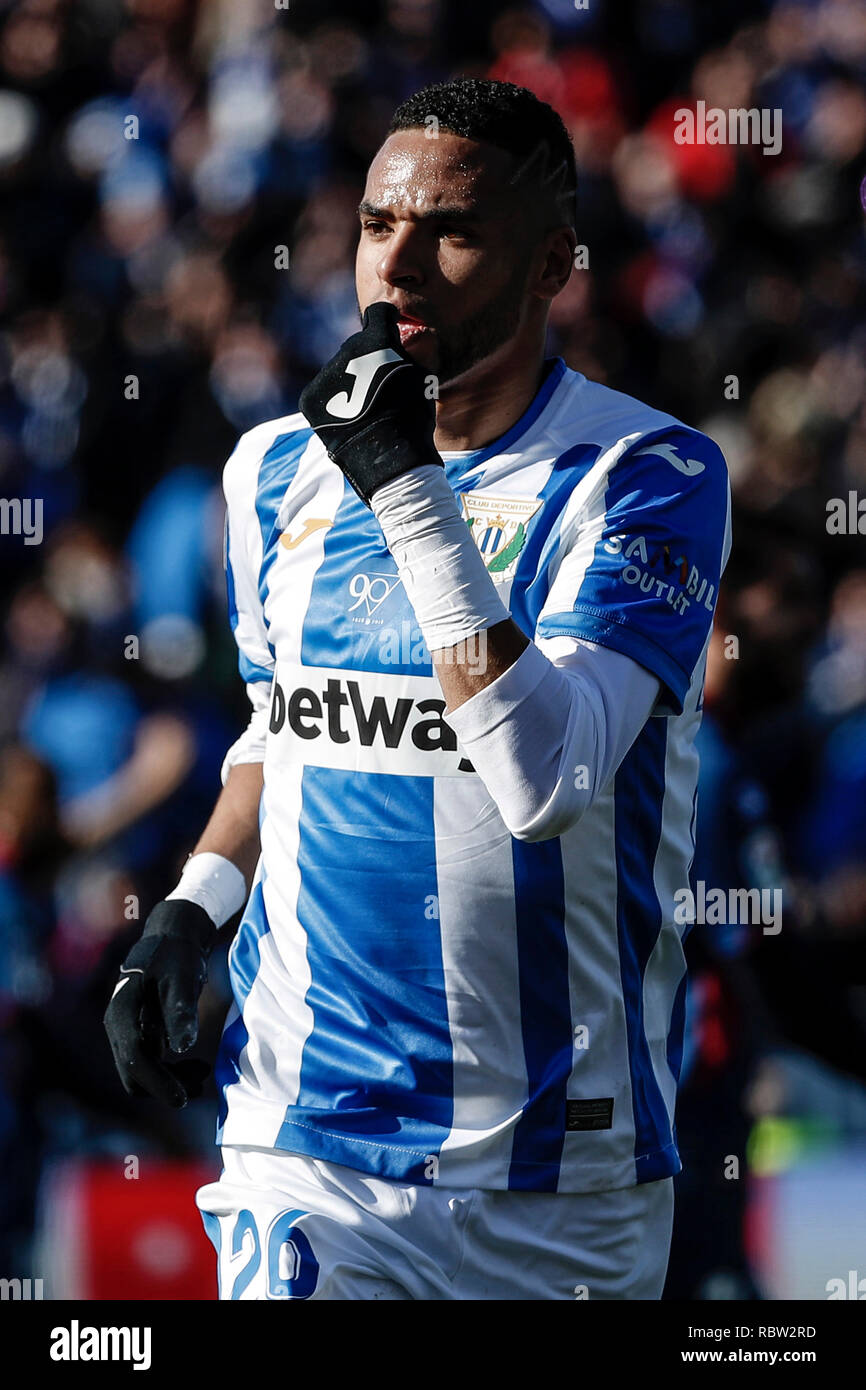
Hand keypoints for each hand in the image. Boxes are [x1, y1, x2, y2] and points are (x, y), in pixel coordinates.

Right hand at [104, 899, 215, 1106]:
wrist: (171, 938)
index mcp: (122, 1011)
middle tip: (200, 1082)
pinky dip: (169, 1071)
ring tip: (202, 1072)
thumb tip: (182, 1048)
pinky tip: (195, 1064)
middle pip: (133, 1073)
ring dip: (168, 1080)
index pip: (135, 1058)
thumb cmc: (177, 956)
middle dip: (164, 1085)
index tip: (182, 1099)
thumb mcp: (183, 979)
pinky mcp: (137, 1032)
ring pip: (140, 1072)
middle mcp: (117, 1025)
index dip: (158, 1082)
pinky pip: (148, 1062)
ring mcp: (125, 1030)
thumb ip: (181, 1011)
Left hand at [299, 301, 440, 504]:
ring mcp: (326, 374)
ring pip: (338, 371)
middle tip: (379, 387)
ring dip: (348, 382)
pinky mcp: (310, 397)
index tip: (389, 327)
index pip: (378, 314)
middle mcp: (347, 351)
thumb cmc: (413, 420)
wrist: (389, 460)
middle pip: (356, 346)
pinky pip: (322, 391)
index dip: (386, 319)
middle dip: (367, 359)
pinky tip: (347, 418)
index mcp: (378, 340)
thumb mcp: (423, 380)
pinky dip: (332, 401)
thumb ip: (415, 351)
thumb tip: (416, 332)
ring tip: (363, 409)